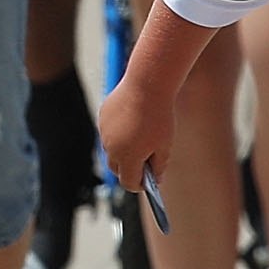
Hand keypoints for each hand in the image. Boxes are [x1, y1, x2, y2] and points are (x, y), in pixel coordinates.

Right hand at [96, 78, 171, 193]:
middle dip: (129, 169)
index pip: (128, 182)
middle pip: (117, 168)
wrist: (147, 84)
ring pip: (112, 149)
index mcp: (127, 157)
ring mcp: (105, 132)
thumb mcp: (165, 145)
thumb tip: (154, 179)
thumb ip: (159, 166)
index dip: (139, 184)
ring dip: (124, 150)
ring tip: (140, 140)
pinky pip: (109, 132)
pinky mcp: (103, 117)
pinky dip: (119, 133)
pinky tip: (133, 123)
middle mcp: (111, 147)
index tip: (148, 182)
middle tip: (145, 164)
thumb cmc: (160, 117)